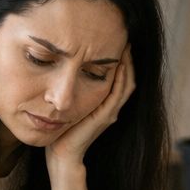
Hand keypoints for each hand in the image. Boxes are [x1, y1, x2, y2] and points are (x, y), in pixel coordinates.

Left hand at [46, 45, 135, 170]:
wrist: (61, 154)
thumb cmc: (61, 130)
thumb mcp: (69, 103)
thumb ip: (73, 88)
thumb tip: (64, 65)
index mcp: (104, 104)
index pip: (120, 77)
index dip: (122, 59)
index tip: (115, 39)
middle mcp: (111, 107)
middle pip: (128, 77)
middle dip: (128, 57)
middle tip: (125, 36)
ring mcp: (110, 112)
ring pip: (127, 83)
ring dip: (127, 64)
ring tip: (125, 45)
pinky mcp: (105, 116)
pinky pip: (117, 93)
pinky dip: (120, 77)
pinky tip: (118, 63)